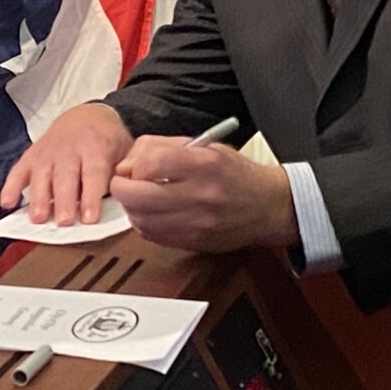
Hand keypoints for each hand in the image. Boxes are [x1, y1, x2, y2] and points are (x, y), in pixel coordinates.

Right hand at [0, 103, 131, 225]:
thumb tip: (125, 193)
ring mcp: (48, 152)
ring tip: (38, 218)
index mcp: (96, 146)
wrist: (88, 115)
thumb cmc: (107, 140)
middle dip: (63, 200)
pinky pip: (18, 171)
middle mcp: (69, 148)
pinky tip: (8, 203)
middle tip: (63, 222)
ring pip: (41, 175)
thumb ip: (124, 171)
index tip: (89, 218)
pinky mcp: (32, 155)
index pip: (93, 173)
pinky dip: (11, 187)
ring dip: (38, 197)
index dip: (90, 196)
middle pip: (65, 176)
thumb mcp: (125, 150)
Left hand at [109, 137, 299, 253]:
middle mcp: (200, 195)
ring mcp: (196, 224)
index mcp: (205, 165)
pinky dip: (144, 223)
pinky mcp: (193, 242)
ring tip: (140, 197)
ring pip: (141, 220)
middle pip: (138, 196)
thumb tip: (129, 162)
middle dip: (122, 188)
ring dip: (132, 208)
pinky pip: (152, 236)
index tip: (133, 165)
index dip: (133, 163)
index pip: (152, 163)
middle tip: (124, 182)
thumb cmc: (237, 175)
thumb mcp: (207, 147)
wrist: (268, 207)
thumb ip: (164, 148)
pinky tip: (152, 213)